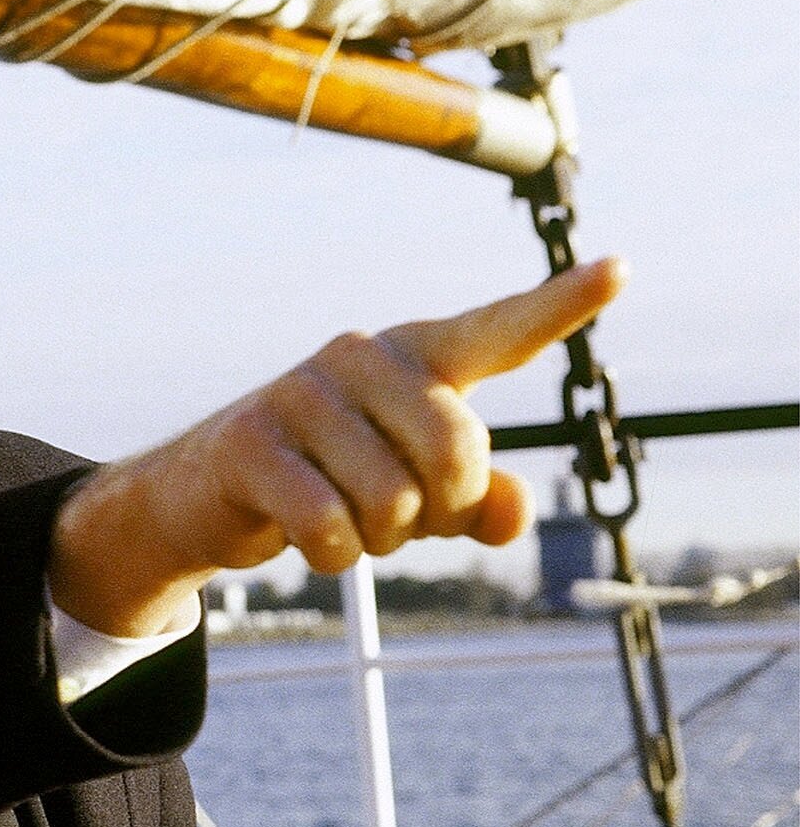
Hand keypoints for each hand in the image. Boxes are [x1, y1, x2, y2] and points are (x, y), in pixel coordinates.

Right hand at [49, 258, 627, 636]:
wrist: (207, 493)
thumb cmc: (332, 479)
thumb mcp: (416, 493)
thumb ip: (477, 501)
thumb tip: (509, 512)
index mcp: (415, 357)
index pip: (498, 331)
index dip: (559, 305)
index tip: (620, 270)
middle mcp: (360, 356)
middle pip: (455, 452)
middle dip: (440, 511)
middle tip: (405, 521)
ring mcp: (300, 393)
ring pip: (392, 502)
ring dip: (380, 542)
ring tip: (349, 525)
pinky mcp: (250, 442)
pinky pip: (329, 524)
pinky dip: (334, 556)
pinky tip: (314, 543)